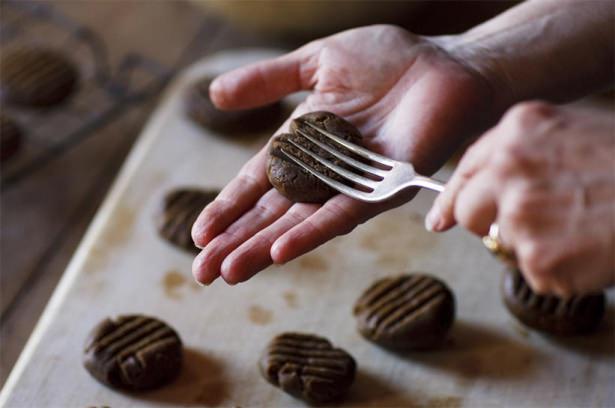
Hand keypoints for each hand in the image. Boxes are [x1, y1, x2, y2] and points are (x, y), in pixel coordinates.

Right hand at [191, 25, 493, 284]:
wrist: (442, 61)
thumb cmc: (386, 60)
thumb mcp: (316, 63)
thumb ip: (268, 81)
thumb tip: (212, 94)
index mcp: (302, 145)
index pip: (257, 183)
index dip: (228, 208)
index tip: (199, 234)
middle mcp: (324, 173)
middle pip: (272, 213)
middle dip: (237, 242)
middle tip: (202, 273)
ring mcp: (352, 184)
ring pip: (300, 223)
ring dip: (263, 248)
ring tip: (229, 272)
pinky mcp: (384, 188)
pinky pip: (343, 214)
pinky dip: (310, 233)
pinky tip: (279, 252)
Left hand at [428, 101, 614, 296]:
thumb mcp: (574, 135)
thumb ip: (523, 156)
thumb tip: (486, 191)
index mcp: (518, 130)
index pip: (466, 170)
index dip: (452, 199)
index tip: (439, 220)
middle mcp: (509, 168)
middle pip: (468, 212)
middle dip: (491, 224)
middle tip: (535, 226)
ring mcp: (521, 214)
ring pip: (505, 245)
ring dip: (536, 246)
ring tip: (583, 228)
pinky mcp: (538, 258)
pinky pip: (535, 273)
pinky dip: (560, 270)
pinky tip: (592, 248)